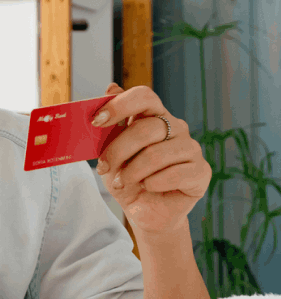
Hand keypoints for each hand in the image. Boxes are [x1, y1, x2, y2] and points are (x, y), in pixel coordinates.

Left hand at [92, 83, 211, 236]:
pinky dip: (152, 184)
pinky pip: (174, 174)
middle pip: (146, 128)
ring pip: (156, 154)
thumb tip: (111, 87)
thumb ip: (110, 123)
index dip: (120, 105)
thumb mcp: (110, 151)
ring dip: (132, 172)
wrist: (144, 210)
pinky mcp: (201, 171)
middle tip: (104, 167)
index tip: (97, 121)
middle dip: (118, 150)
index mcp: (154, 116)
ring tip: (123, 182)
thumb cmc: (127, 177)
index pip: (143, 96)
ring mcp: (191, 148)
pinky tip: (148, 187)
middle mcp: (176, 127)